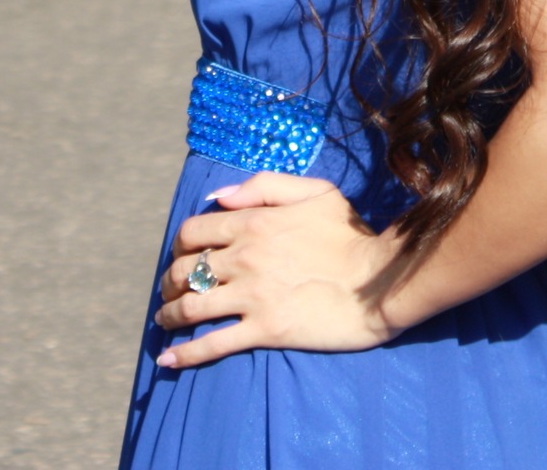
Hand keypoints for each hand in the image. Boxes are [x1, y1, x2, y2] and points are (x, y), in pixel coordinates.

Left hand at [152, 173, 397, 369]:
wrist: (380, 279)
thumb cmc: (352, 234)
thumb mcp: (315, 192)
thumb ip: (264, 186)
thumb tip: (218, 198)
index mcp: (253, 222)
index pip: (193, 232)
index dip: (179, 245)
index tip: (182, 256)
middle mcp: (245, 258)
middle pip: (185, 270)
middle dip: (170, 282)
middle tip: (170, 292)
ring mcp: (253, 296)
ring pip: (191, 307)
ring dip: (169, 316)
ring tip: (166, 322)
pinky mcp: (265, 330)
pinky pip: (214, 343)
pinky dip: (185, 353)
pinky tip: (168, 360)